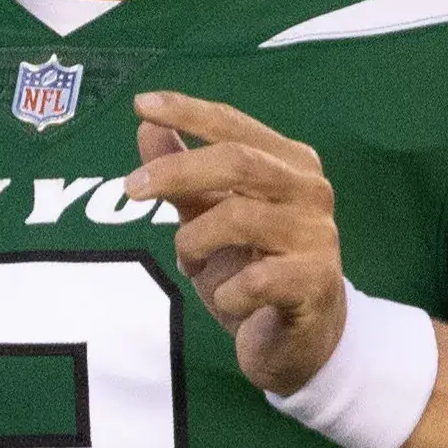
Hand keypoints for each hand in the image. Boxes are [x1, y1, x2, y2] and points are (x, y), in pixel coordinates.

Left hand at [125, 91, 346, 394]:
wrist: (300, 342)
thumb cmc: (253, 269)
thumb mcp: (208, 219)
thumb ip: (181, 174)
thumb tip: (146, 125)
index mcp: (288, 163)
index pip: (234, 125)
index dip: (187, 112)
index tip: (140, 105)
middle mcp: (309, 191)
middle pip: (238, 161)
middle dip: (176, 170)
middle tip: (131, 189)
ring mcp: (317, 235)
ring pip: (240, 217)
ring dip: (195, 241)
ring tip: (190, 261)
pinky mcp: (315, 283)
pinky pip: (255, 279)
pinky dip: (226, 291)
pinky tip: (229, 298)